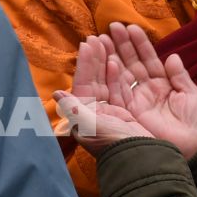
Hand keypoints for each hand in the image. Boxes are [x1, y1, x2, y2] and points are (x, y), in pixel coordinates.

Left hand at [56, 33, 153, 155]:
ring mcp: (108, 111)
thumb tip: (56, 93)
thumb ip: (75, 109)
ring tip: (105, 42)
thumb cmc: (114, 143)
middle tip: (96, 37)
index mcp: (84, 114)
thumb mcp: (91, 127)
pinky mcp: (123, 112)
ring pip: (105, 80)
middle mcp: (93, 112)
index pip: (82, 83)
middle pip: (93, 79)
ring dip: (104, 61)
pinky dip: (116, 74)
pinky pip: (117, 88)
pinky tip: (115, 61)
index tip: (87, 43)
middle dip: (95, 58)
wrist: (139, 159)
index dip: (84, 63)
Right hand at [103, 21, 196, 158]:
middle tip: (112, 26)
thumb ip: (179, 75)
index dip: (140, 43)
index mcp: (162, 83)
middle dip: (122, 45)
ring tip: (103, 39)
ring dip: (112, 57)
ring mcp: (137, 100)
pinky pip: (119, 92)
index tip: (130, 27)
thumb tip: (172, 56)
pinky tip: (110, 62)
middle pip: (131, 63)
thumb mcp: (191, 93)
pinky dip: (114, 78)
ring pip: (122, 75)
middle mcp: (146, 89)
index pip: (148, 59)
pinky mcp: (130, 112)